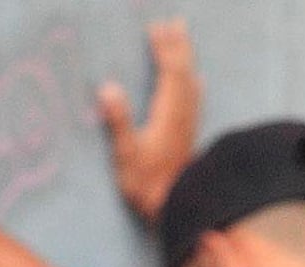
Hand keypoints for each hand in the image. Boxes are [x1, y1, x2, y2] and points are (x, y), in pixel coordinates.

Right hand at [99, 19, 201, 223]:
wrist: (175, 207)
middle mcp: (182, 116)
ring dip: (186, 59)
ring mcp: (187, 125)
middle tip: (176, 20)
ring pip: (190, 83)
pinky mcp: (187, 135)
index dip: (163, 49)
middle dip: (179, 46)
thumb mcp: (125, 154)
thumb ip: (118, 121)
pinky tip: (196, 80)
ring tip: (184, 38)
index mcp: (167, 115)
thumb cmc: (145, 184)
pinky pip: (193, 100)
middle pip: (183, 73)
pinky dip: (192, 83)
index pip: (168, 74)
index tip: (156, 26)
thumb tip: (108, 88)